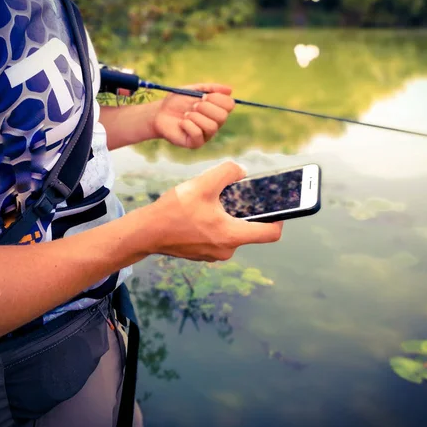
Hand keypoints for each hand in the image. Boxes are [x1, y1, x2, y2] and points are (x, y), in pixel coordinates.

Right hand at [147, 161, 282, 260]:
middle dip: (246, 211)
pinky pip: (218, 237)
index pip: (271, 233)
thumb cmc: (174, 210)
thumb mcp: (203, 183)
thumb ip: (228, 172)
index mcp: (232, 235)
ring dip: (228, 217)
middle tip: (236, 196)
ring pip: (232, 232)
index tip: (277, 206)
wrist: (147, 232)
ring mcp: (214, 254)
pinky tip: (199, 213)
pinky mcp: (202, 253)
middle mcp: (227, 250)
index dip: (279, 218)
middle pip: (250, 230)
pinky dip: (215, 224)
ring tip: (211, 203)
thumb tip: (242, 172)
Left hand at [152, 84, 235, 148]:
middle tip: (193, 106)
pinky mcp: (195, 143)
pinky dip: (188, 125)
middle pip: (223, 116)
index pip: (229, 105)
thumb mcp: (193, 89)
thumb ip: (211, 88)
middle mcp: (214, 123)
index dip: (217, 99)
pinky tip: (182, 123)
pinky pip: (198, 134)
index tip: (203, 96)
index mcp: (216, 109)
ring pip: (211, 126)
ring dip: (196, 117)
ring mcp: (206, 135)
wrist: (159, 113)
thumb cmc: (176, 102)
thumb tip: (230, 90)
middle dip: (206, 108)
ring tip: (186, 115)